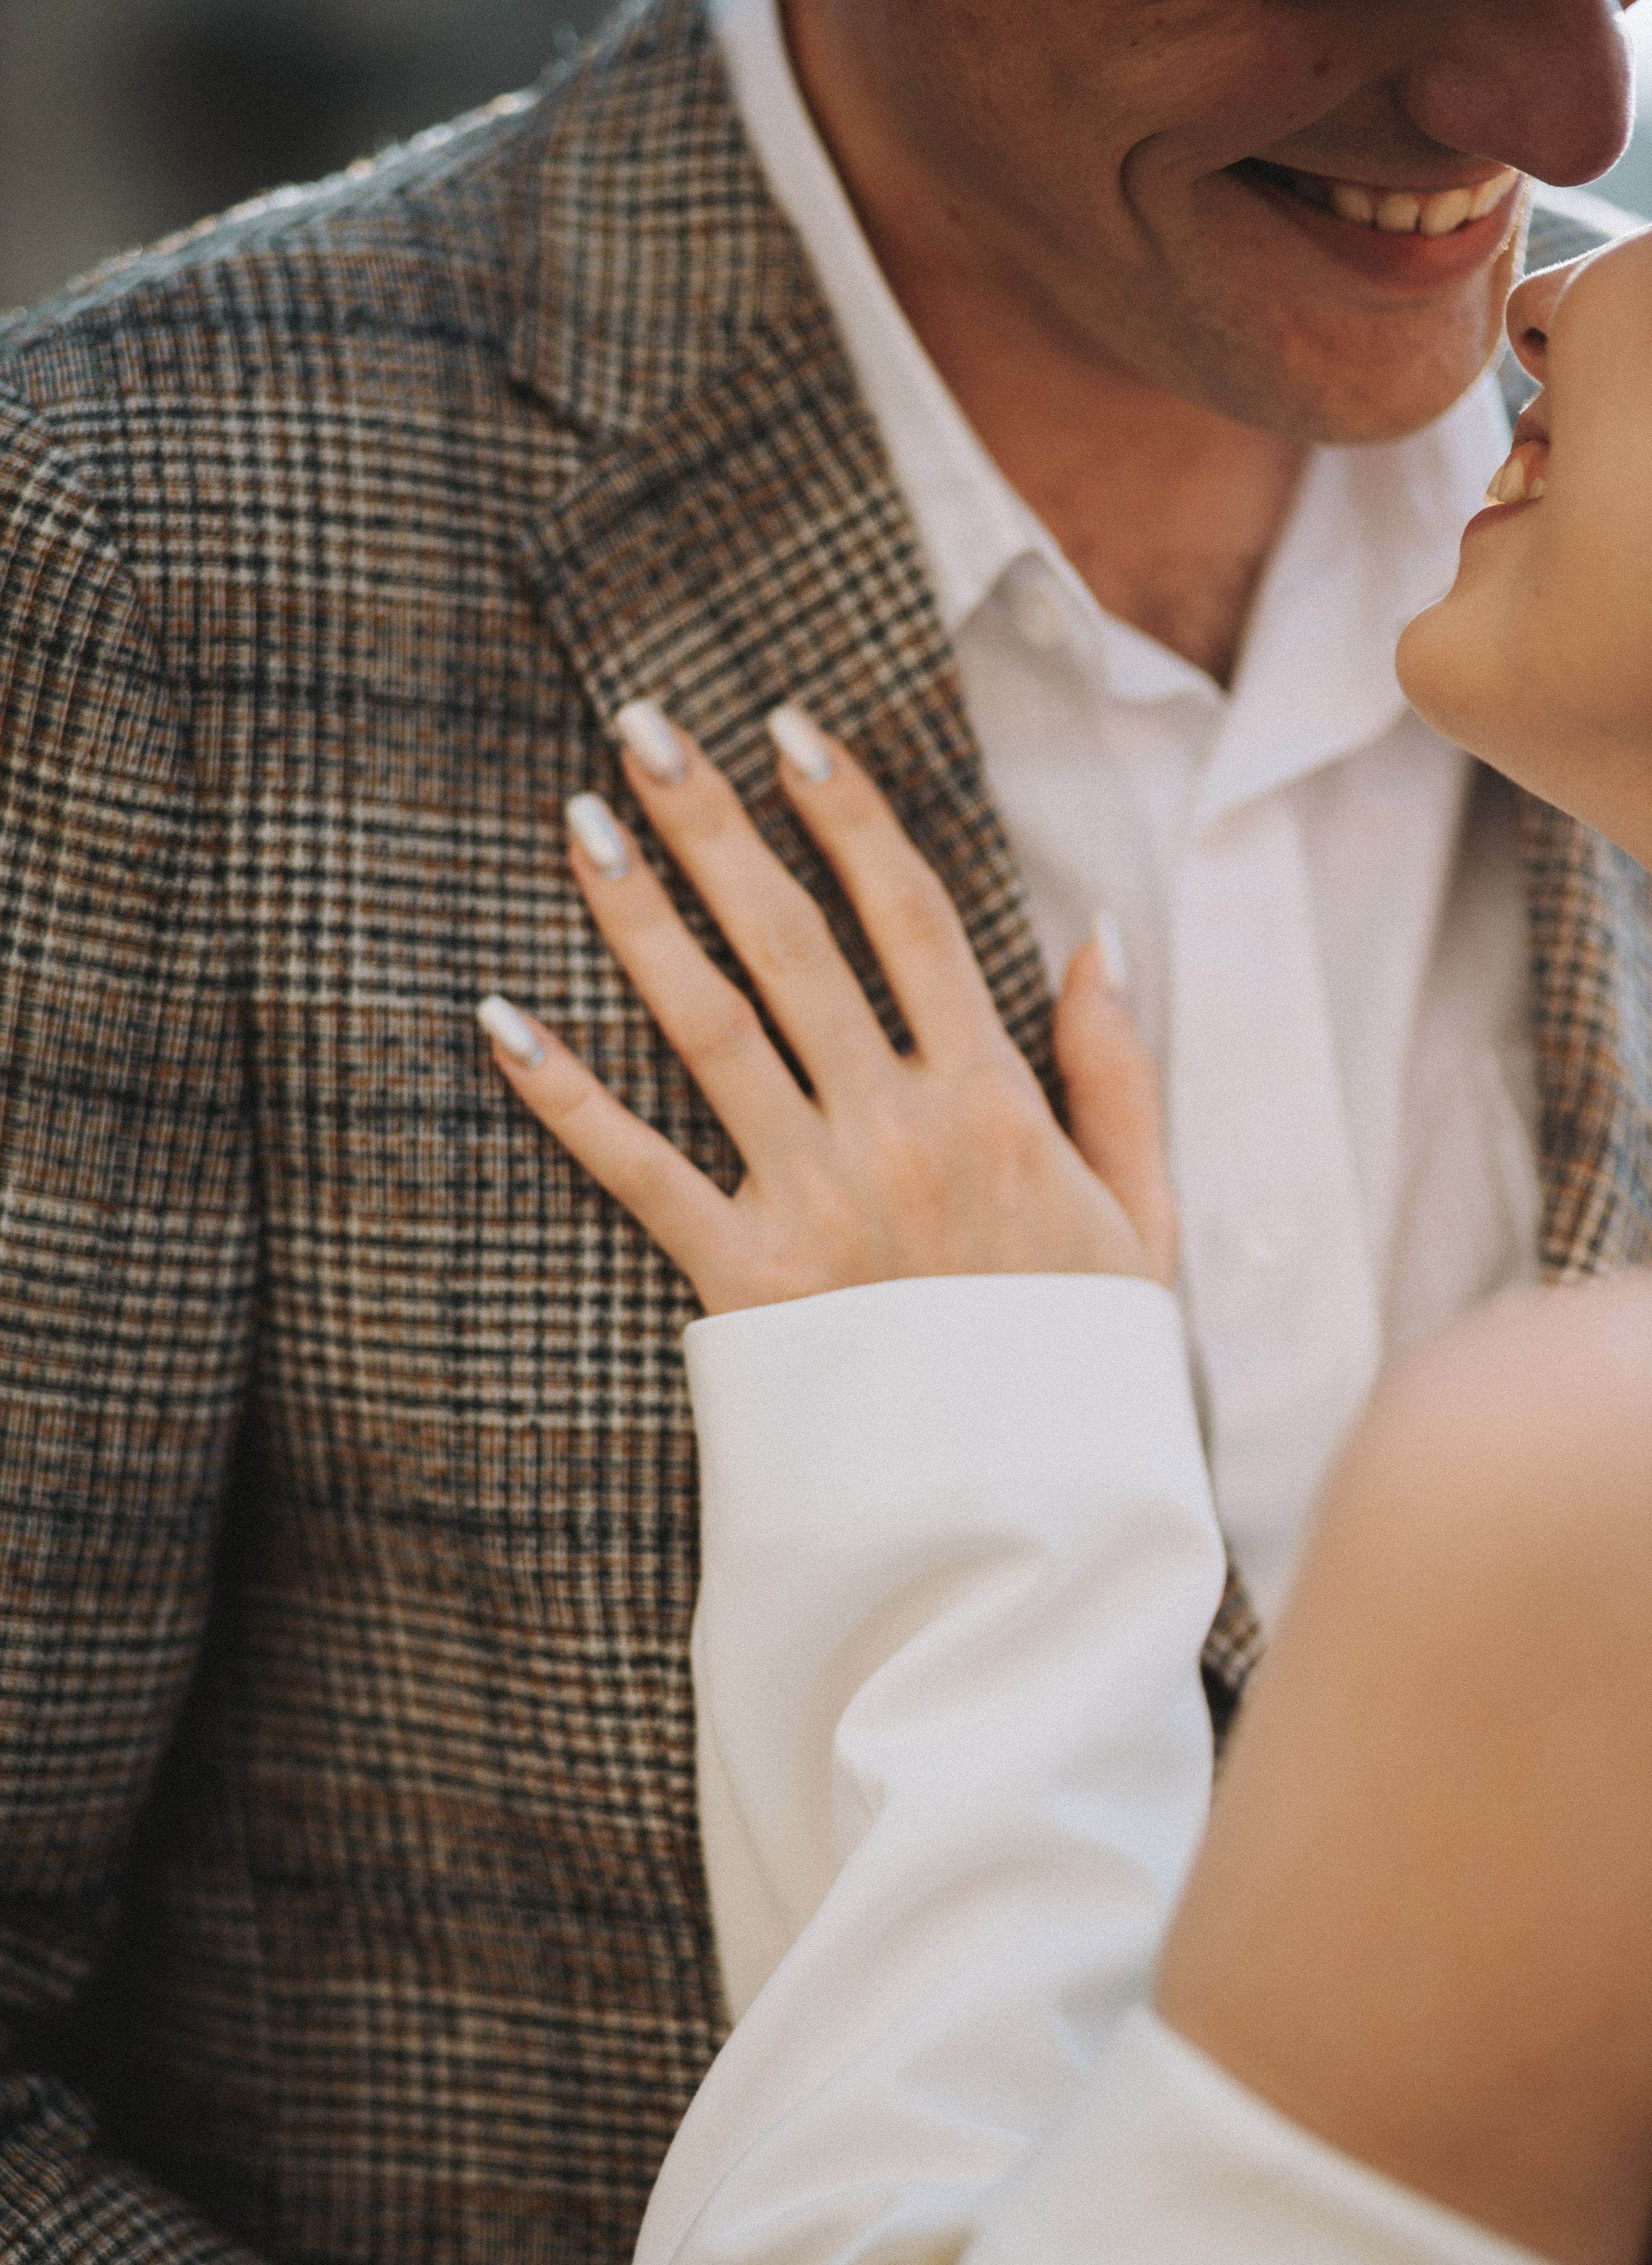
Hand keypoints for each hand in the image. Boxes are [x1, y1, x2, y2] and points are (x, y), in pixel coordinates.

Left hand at [479, 701, 1176, 1315]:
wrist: (1028, 1519)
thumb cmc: (1077, 1366)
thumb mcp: (1143, 1216)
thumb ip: (1117, 1074)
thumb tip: (1093, 936)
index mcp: (994, 1104)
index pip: (912, 920)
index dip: (851, 815)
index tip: (794, 730)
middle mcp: (898, 1131)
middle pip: (793, 943)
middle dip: (716, 822)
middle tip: (641, 723)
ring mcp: (816, 1203)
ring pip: (710, 1028)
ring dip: (639, 916)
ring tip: (579, 820)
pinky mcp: (744, 1284)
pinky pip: (638, 1173)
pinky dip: (565, 1096)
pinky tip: (500, 1018)